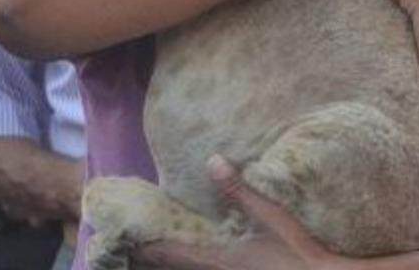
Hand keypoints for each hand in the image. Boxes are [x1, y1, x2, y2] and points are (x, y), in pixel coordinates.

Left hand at [134, 156, 356, 269]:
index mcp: (215, 260)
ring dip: (171, 261)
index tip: (123, 236)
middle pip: (171, 269)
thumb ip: (239, 190)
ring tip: (159, 248)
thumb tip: (213, 160)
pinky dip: (191, 263)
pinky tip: (202, 254)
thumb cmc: (295, 252)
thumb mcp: (269, 217)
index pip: (167, 253)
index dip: (143, 245)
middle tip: (133, 242)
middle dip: (151, 256)